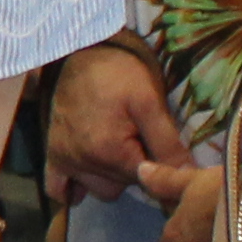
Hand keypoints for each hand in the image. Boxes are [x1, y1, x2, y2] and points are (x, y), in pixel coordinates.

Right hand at [43, 41, 183, 202]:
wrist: (84, 52)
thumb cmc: (121, 74)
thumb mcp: (149, 104)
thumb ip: (167, 144)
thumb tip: (189, 177)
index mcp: (110, 152)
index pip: (145, 181)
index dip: (159, 169)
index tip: (161, 151)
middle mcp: (83, 162)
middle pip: (121, 187)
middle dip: (134, 171)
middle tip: (138, 141)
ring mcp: (64, 159)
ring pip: (98, 189)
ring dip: (110, 177)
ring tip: (117, 148)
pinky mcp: (52, 153)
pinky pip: (56, 189)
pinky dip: (72, 189)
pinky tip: (86, 177)